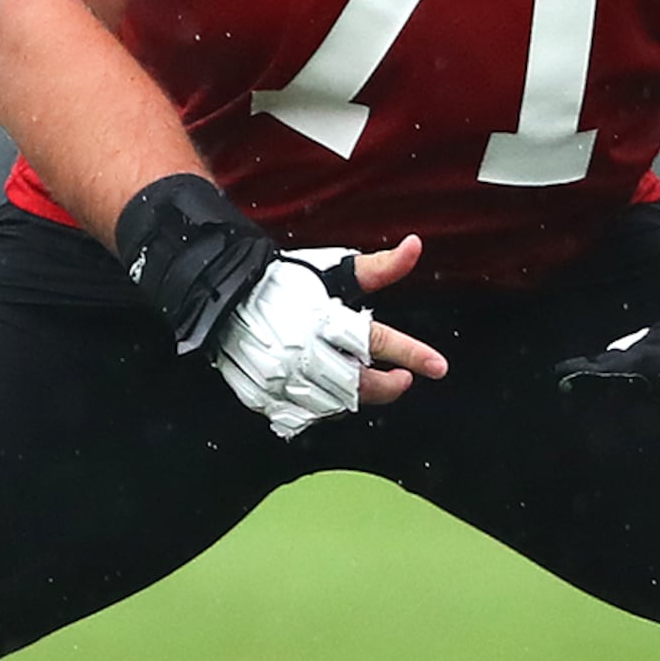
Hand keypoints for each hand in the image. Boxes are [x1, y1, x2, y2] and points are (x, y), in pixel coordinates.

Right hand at [211, 236, 441, 435]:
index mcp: (323, 318)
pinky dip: (320, 406)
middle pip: (359, 384)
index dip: (412, 354)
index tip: (438, 367)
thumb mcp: (334, 270)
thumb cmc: (282, 281)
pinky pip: (301, 414)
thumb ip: (378, 267)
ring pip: (333, 405)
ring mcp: (281, 377)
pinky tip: (326, 390)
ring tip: (360, 379)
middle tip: (402, 378)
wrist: (221, 295)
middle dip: (389, 386)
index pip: (377, 341)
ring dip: (355, 396)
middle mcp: (302, 350)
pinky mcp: (262, 394)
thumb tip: (415, 246)